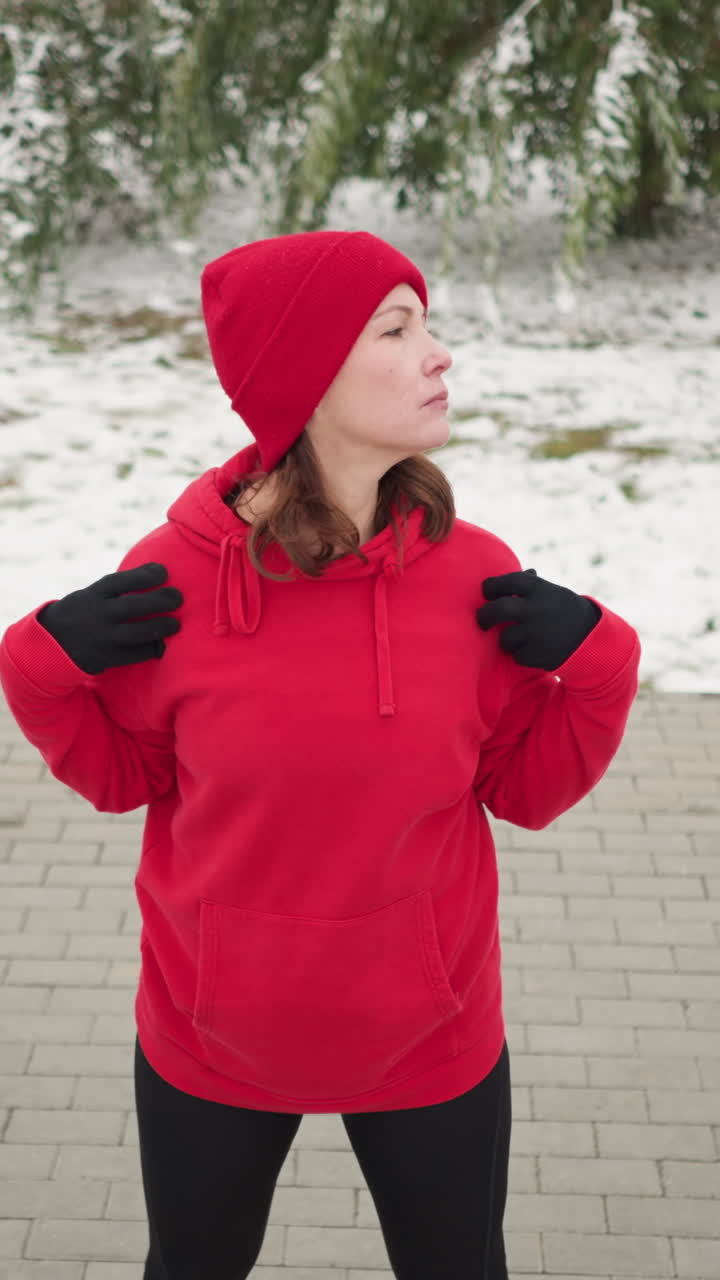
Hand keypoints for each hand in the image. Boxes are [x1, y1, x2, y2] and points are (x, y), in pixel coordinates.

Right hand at [37, 563, 183, 674]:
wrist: (52, 644)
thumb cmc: (84, 612)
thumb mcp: (92, 595)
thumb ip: (118, 589)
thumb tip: (158, 575)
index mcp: (93, 595)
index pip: (120, 581)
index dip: (144, 575)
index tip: (164, 572)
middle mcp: (97, 615)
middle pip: (133, 606)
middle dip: (160, 600)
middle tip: (178, 598)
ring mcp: (102, 637)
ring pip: (136, 633)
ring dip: (160, 627)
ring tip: (175, 624)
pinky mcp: (106, 658)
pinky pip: (134, 655)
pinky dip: (151, 649)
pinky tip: (163, 645)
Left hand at [476, 568, 600, 670]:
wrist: (592, 638)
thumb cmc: (563, 611)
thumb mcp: (551, 592)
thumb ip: (527, 586)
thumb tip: (501, 579)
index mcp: (539, 589)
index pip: (507, 581)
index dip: (491, 586)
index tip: (487, 592)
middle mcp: (537, 609)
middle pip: (498, 610)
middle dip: (484, 616)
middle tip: (482, 621)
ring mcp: (538, 633)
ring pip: (505, 638)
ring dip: (507, 640)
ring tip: (518, 638)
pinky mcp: (539, 655)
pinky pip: (517, 656)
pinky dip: (521, 654)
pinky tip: (533, 649)